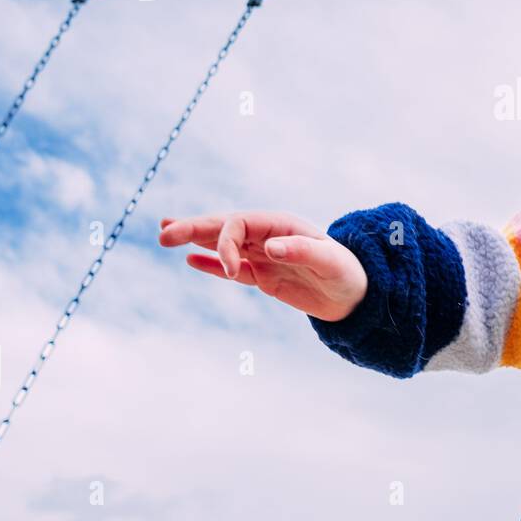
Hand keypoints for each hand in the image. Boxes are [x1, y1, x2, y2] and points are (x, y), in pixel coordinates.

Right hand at [158, 210, 367, 321]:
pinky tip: (190, 260)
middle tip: (163, 231)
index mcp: (280, 225)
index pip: (238, 225)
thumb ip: (301, 251)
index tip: (234, 270)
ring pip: (221, 244)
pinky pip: (230, 269)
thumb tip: (270, 246)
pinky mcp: (263, 276)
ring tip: (165, 232)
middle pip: (223, 227)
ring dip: (195, 239)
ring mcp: (262, 255)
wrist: (357, 296)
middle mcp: (268, 236)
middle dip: (193, 228)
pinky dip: (211, 264)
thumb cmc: (347, 274)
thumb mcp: (329, 262)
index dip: (226, 244)